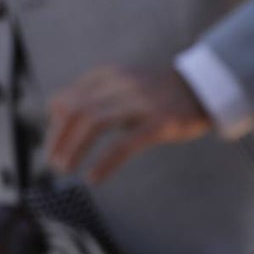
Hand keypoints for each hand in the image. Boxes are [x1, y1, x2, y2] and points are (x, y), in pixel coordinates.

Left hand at [46, 65, 210, 184]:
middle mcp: (120, 85)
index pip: (66, 99)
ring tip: (65, 168)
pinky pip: (124, 144)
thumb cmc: (155, 93)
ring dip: (73, 149)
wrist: (202, 87)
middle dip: (58, 139)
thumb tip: (58, 119)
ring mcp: (140, 102)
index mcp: (106, 76)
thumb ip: (93, 97)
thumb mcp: (120, 85)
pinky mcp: (159, 123)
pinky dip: (104, 163)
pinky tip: (93, 178)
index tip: (51, 146)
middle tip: (52, 163)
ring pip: (94, 123)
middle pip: (75, 111)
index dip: (53, 126)